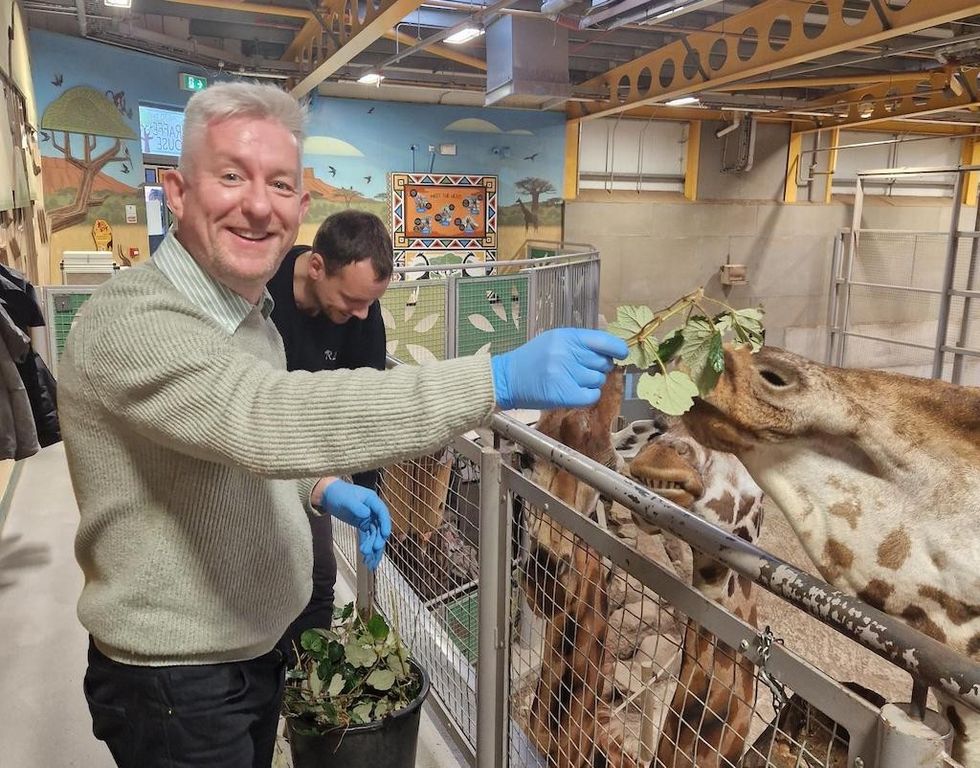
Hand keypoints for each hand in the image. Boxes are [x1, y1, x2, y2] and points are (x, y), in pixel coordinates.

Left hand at [318, 479, 391, 570]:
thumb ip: (357, 507)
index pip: (382, 512)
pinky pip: (367, 537)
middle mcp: (373, 510)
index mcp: (372, 500)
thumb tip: (367, 514)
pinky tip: (366, 557)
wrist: (328, 495)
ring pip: (374, 534)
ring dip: (372, 546)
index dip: (385, 523)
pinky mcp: (362, 525)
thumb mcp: (346, 499)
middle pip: (379, 526)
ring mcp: (368, 518)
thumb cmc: (338, 493)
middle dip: (378, 539)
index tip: (385, 534)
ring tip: (367, 558)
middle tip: (374, 549)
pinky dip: (367, 546)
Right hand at [490, 328, 627, 409]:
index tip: (621, 353)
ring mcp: (566, 374)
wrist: (508, 378)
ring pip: (597, 380)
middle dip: (597, 368)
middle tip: (580, 370)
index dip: (617, 348)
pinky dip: (587, 396)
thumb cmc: (532, 359)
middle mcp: (567, 354)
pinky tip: (575, 392)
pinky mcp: (564, 394)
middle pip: (602, 363)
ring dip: (590, 383)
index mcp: (566, 337)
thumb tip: (609, 350)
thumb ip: (579, 343)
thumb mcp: (554, 340)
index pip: (603, 341)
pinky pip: (591, 396)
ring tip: (572, 381)